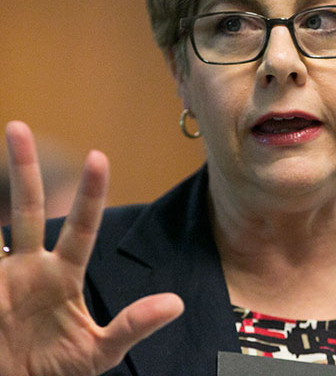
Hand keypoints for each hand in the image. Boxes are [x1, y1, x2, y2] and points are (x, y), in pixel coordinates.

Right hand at [0, 121, 183, 375]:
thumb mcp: (98, 352)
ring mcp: (0, 278)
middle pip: (27, 211)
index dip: (90, 194)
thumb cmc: (56, 371)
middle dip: (23, 169)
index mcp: (61, 276)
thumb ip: (132, 326)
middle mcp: (27, 268)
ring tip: (6, 136)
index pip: (80, 229)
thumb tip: (176, 304)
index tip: (99, 156)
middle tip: (18, 126)